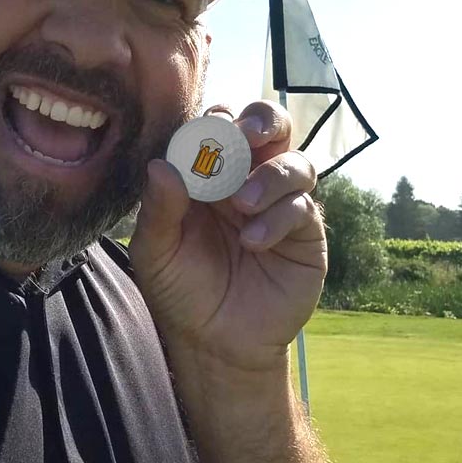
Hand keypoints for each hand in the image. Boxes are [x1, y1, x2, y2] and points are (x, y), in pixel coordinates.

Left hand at [129, 101, 325, 373]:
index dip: (218, 120)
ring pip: (295, 162)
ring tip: (243, 204)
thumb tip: (160, 164)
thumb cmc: (180, 288)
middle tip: (246, 136)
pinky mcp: (305, 233)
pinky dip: (279, 217)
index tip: (209, 130)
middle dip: (262, 122)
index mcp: (210, 174)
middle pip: (270, 128)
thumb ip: (159, 209)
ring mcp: (280, 203)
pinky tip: (253, 243)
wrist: (216, 342)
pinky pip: (303, 207)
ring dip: (270, 175)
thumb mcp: (156, 251)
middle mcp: (248, 179)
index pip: (220, 127)